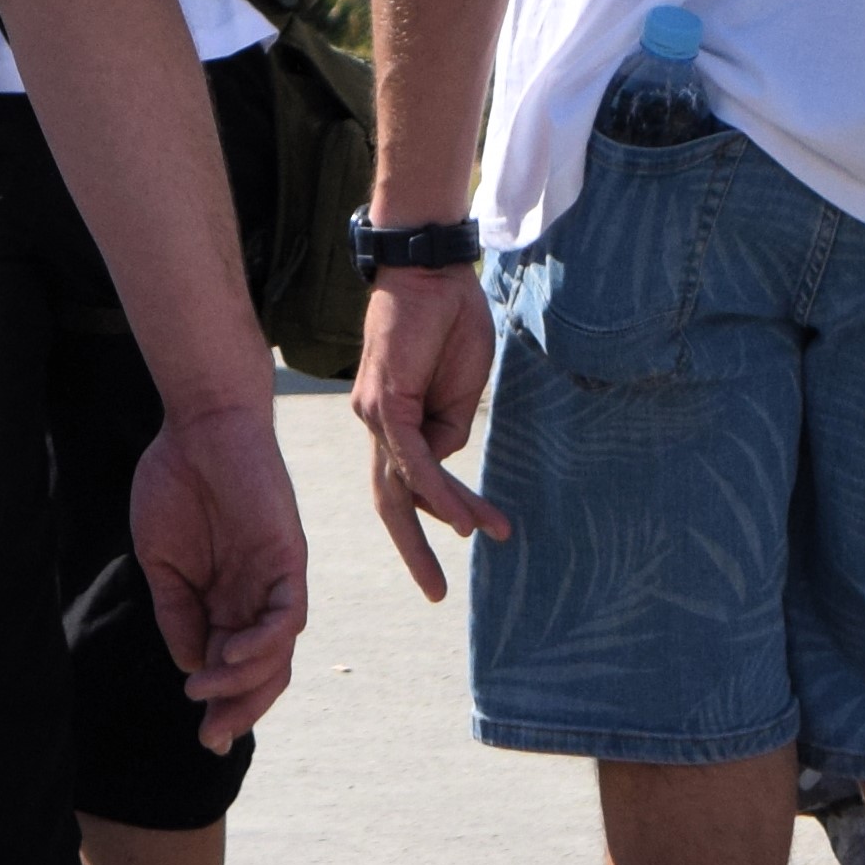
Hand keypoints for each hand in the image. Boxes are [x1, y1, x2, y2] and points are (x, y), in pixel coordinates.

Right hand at [126, 400, 311, 744]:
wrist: (198, 424)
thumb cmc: (175, 482)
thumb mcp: (162, 562)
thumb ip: (177, 613)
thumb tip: (191, 668)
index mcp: (224, 600)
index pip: (232, 667)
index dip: (221, 704)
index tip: (202, 736)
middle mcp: (255, 597)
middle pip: (262, 672)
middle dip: (240, 710)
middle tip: (212, 737)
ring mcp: (274, 579)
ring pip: (277, 652)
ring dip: (245, 683)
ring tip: (207, 693)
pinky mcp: (288, 558)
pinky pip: (287, 613)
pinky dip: (265, 641)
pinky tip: (231, 654)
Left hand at [347, 263, 506, 603]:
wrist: (429, 271)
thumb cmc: (448, 322)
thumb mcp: (459, 389)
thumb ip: (450, 430)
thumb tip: (446, 462)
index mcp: (392, 421)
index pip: (411, 483)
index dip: (441, 512)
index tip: (475, 535)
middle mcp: (376, 423)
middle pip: (391, 500)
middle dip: (413, 549)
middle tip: (436, 592)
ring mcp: (375, 414)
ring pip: (406, 485)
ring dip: (450, 515)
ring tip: (489, 537)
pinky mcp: (385, 402)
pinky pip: (413, 460)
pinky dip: (439, 491)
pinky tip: (463, 517)